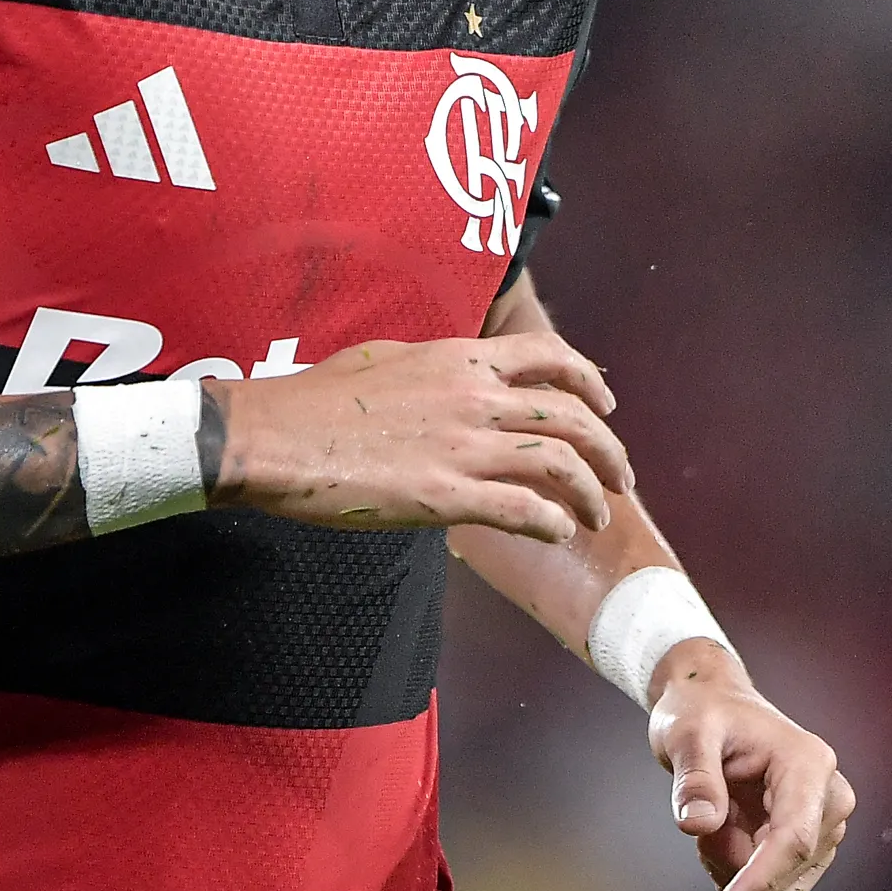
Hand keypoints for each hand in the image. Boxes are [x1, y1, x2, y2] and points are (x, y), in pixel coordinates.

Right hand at [205, 332, 630, 542]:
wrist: (272, 437)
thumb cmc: (316, 399)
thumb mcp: (386, 359)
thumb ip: (435, 369)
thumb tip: (458, 378)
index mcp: (459, 359)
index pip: (549, 357)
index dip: (590, 381)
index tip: (606, 407)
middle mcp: (473, 398)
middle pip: (571, 418)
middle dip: (608, 450)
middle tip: (619, 478)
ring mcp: (462, 447)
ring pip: (560, 465)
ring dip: (590, 494)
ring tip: (596, 516)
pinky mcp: (444, 497)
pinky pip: (523, 510)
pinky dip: (552, 522)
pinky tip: (556, 533)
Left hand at [650, 638, 852, 890]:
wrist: (713, 706)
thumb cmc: (702, 712)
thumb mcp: (686, 733)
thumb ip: (693, 777)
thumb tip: (698, 825)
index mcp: (809, 765)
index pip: (794, 839)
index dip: (762, 880)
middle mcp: (830, 798)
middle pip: (787, 869)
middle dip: (732, 863)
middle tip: (700, 815)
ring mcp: (825, 825)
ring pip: (778, 888)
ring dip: (733, 865)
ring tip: (713, 814)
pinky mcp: (812, 844)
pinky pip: (773, 886)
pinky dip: (737, 868)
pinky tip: (724, 828)